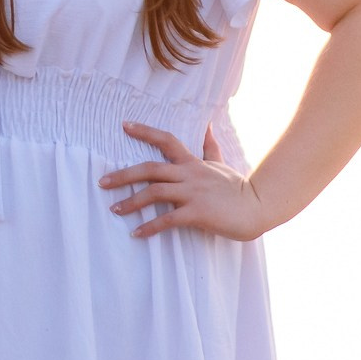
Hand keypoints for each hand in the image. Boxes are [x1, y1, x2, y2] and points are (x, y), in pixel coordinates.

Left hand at [100, 122, 269, 241]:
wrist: (258, 208)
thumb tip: (208, 125)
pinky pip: (168, 219)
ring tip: (115, 210)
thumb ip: (210, 147)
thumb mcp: (221, 164)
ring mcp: (193, 193)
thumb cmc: (238, 188)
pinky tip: (136, 234)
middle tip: (102, 182)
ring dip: (132, 201)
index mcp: (192, 163)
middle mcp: (189, 174)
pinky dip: (150, 227)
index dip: (145, 131)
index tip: (123, 126)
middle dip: (124, 175)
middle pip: (150, 169)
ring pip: (155, 192)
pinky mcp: (197, 213)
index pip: (166, 140)